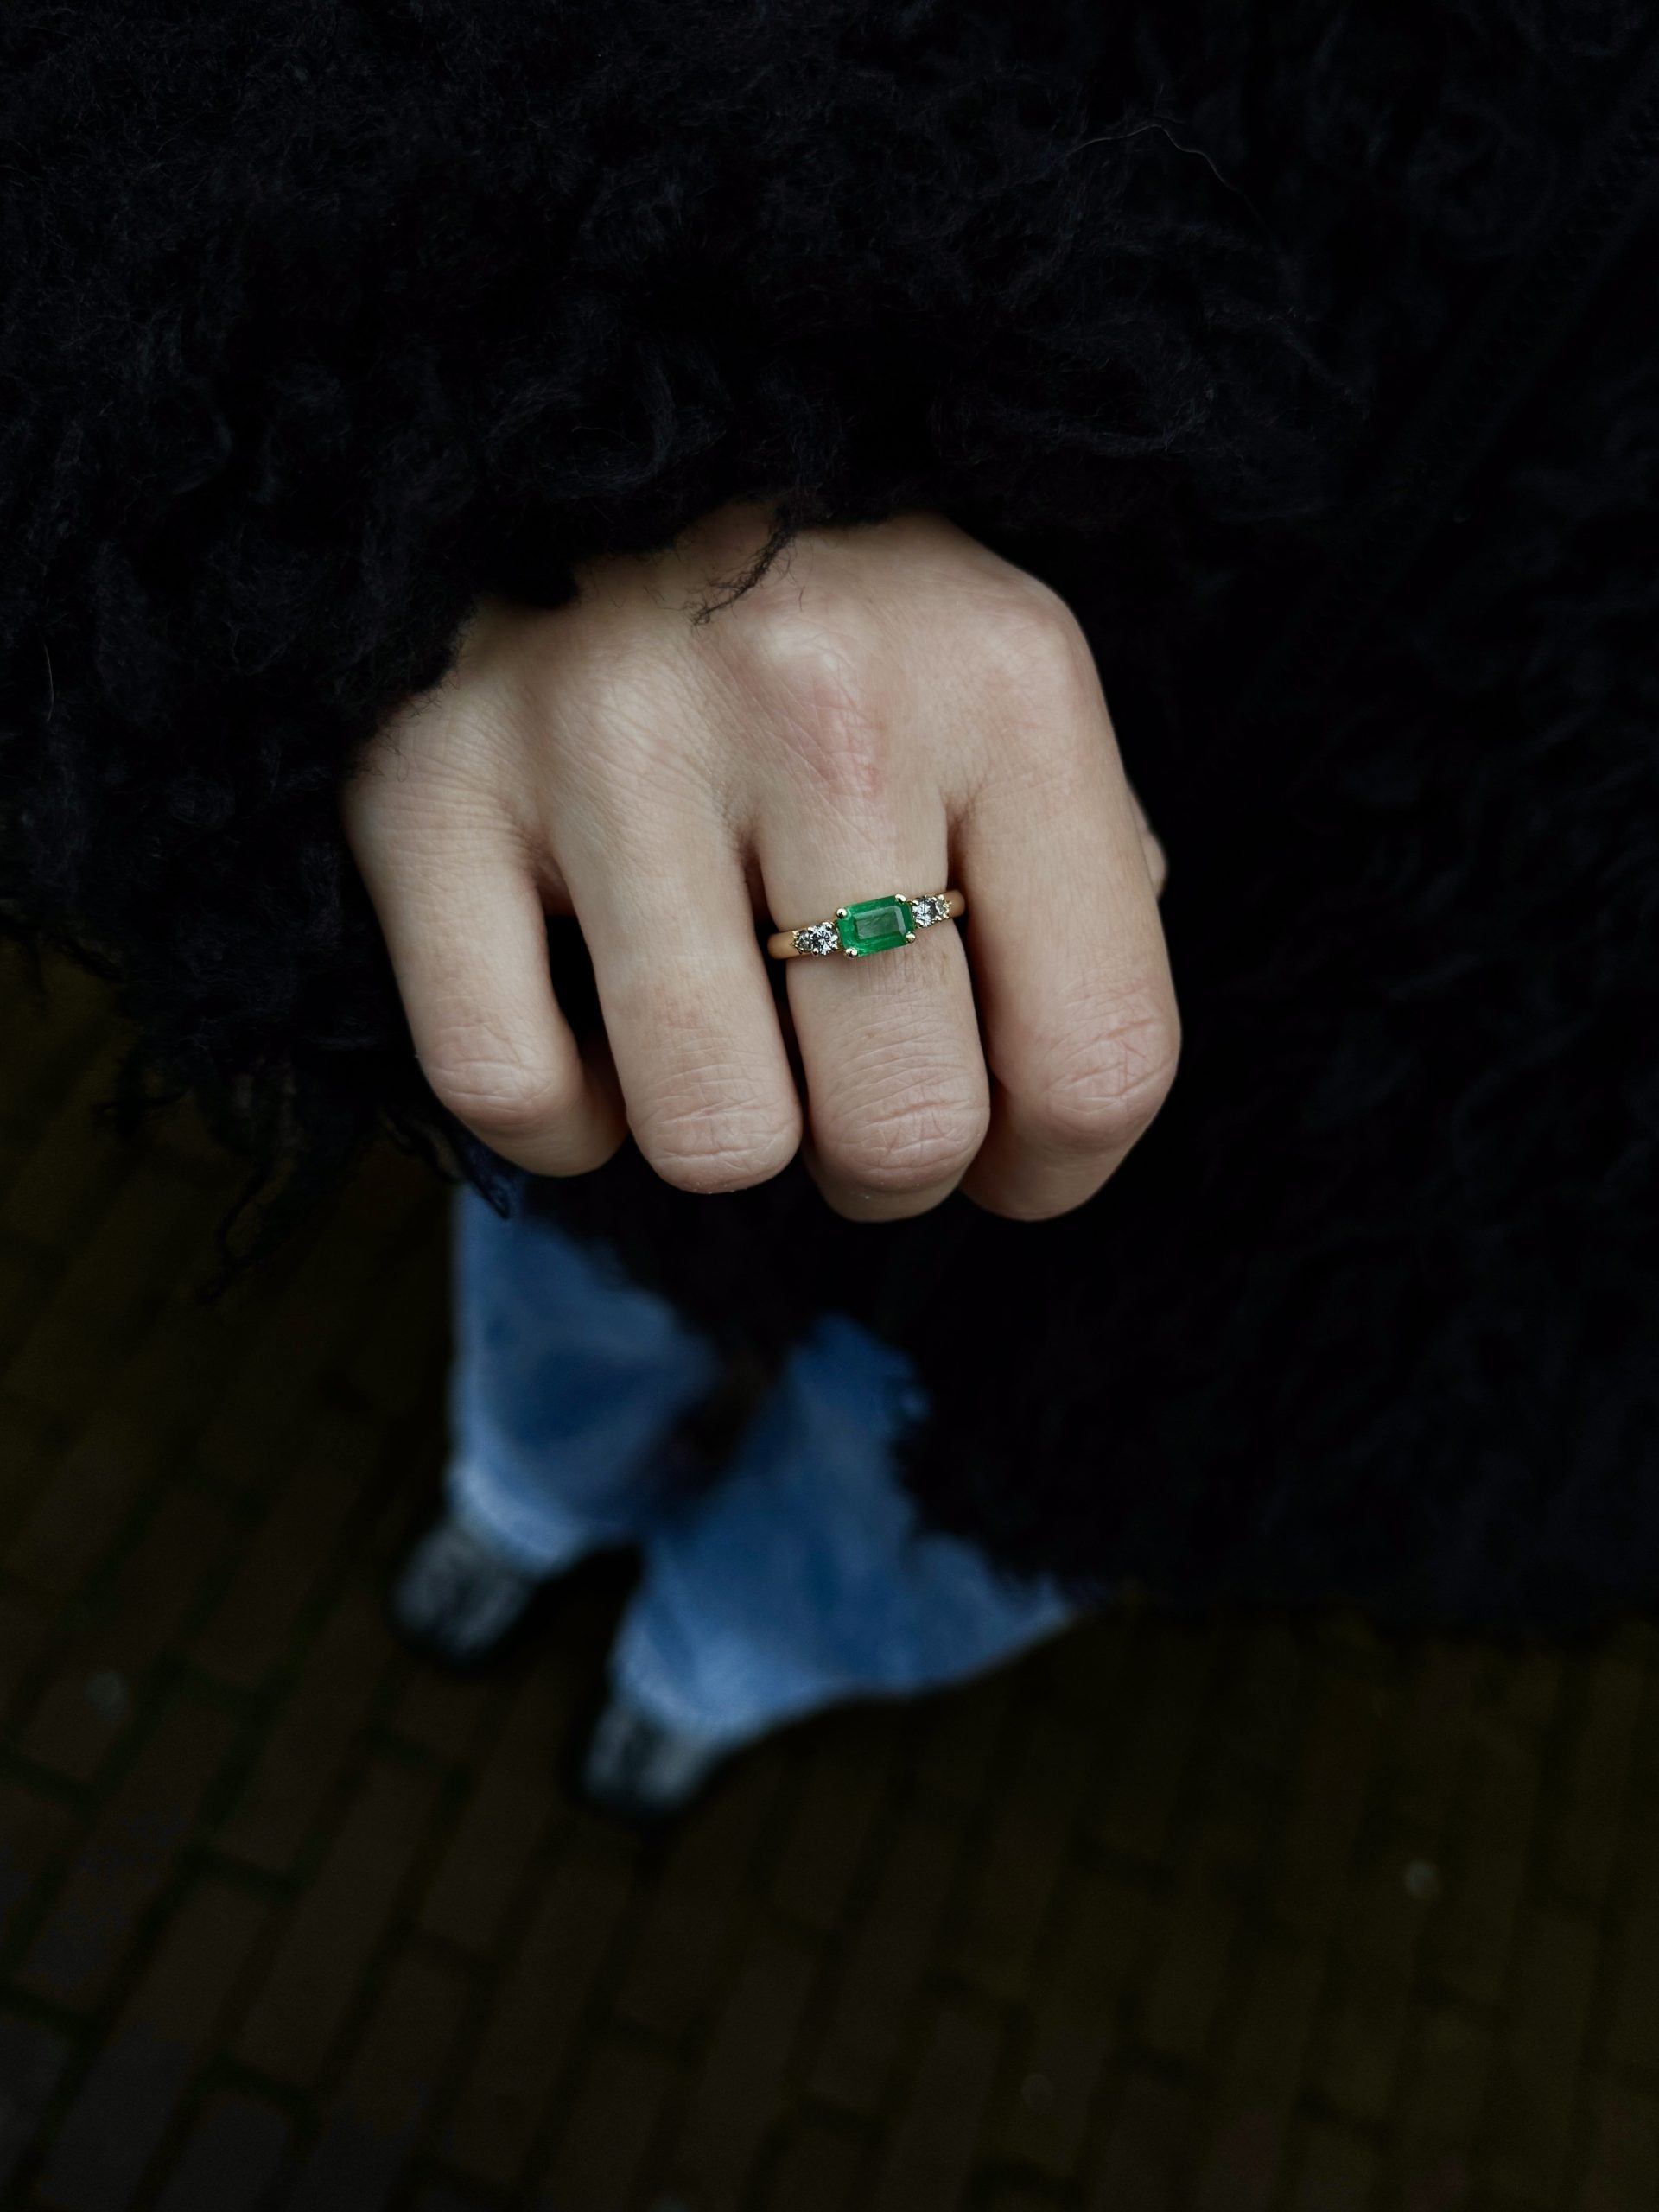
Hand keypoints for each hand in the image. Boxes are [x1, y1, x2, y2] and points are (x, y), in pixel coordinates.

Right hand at [341, 506, 1175, 1222]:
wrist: (583, 418)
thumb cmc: (829, 607)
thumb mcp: (1005, 691)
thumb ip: (1077, 880)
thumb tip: (1053, 1110)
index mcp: (1009, 685)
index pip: (1099, 1060)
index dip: (1055, 1170)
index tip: (1006, 1156)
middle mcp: (821, 703)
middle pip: (900, 1132)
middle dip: (886, 1166)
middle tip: (849, 1087)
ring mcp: (609, 741)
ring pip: (713, 1141)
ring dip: (729, 1138)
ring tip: (726, 1037)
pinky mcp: (429, 786)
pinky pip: (511, 1092)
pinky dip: (562, 1118)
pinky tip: (590, 1034)